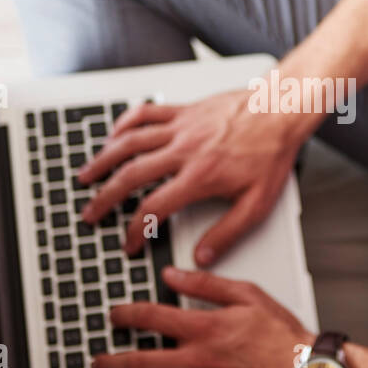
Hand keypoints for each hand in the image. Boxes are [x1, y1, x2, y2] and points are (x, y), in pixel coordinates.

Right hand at [77, 88, 312, 264]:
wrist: (281, 110)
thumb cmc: (271, 153)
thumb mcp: (258, 203)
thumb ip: (228, 232)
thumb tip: (203, 256)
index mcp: (200, 176)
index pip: (154, 208)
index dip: (136, 231)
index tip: (129, 243)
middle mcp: (184, 150)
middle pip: (130, 175)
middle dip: (104, 198)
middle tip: (90, 214)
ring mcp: (180, 127)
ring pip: (129, 142)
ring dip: (102, 160)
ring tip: (86, 176)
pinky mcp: (183, 110)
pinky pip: (145, 113)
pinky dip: (124, 123)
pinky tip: (114, 136)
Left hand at [90, 267, 312, 367]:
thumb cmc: (284, 336)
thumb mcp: (249, 295)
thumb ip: (206, 285)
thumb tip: (173, 275)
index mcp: (205, 329)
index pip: (151, 318)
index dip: (125, 315)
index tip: (115, 316)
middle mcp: (199, 363)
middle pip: (139, 364)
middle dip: (110, 364)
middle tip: (97, 364)